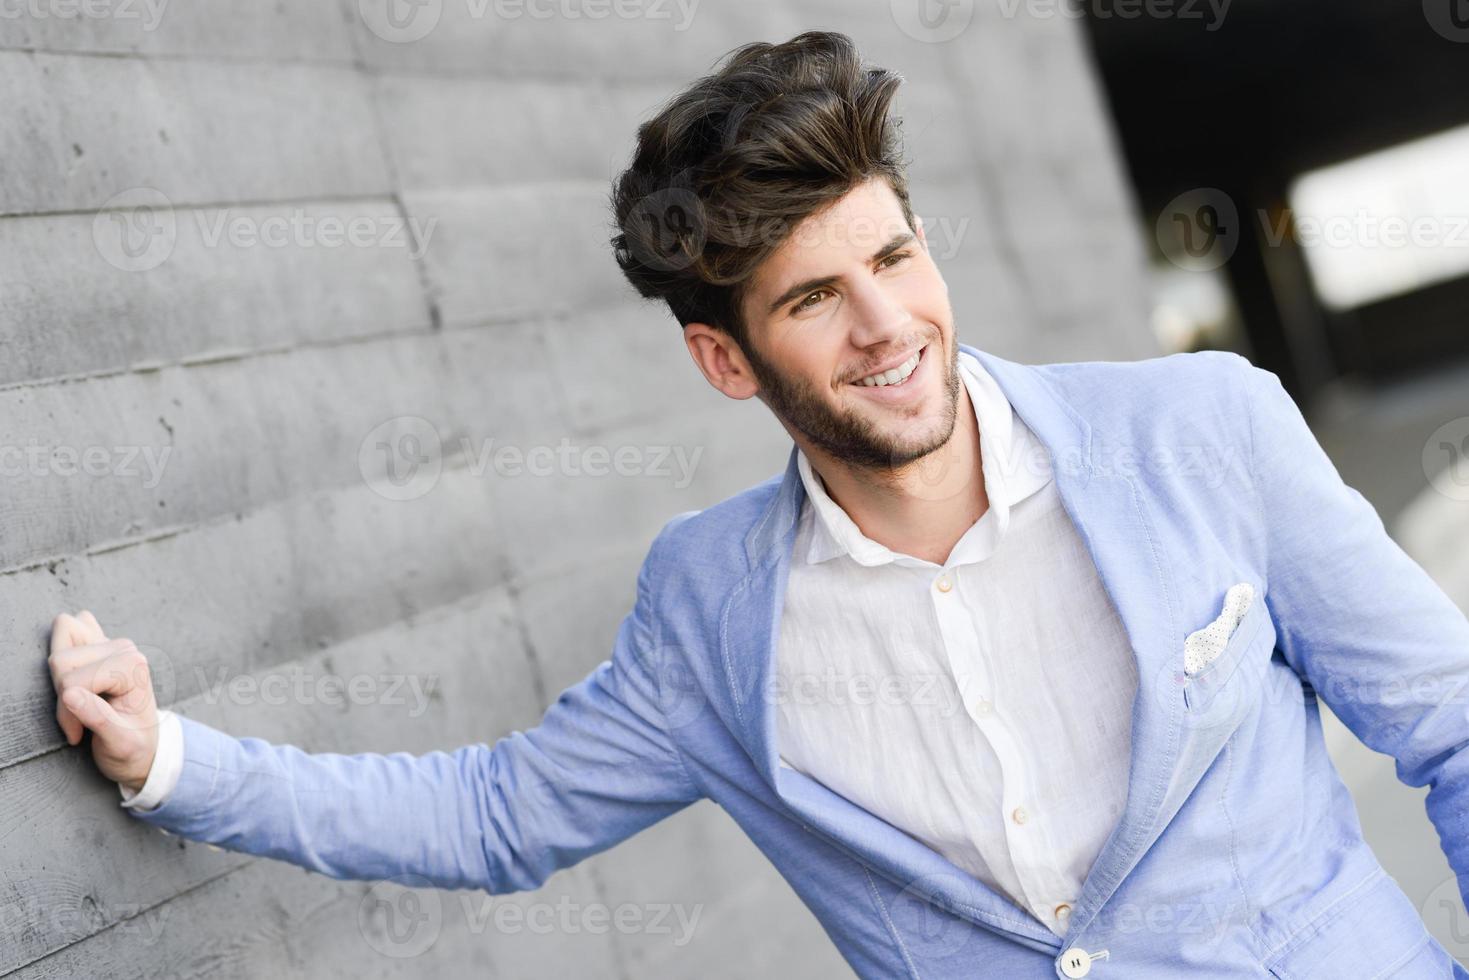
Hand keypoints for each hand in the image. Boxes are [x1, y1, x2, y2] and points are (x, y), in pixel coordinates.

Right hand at [48, 611, 159, 793]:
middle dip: (62, 696)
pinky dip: (61, 653)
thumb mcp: (119, 744)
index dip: (67, 711)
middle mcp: (124, 648)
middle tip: (79, 720)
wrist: (142, 748)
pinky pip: (67, 628)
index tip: (79, 735)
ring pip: (58, 650)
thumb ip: (97, 718)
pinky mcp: (96, 645)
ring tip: (79, 704)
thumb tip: (69, 694)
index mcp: (133, 666)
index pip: (73, 680)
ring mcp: (110, 644)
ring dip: (59, 683)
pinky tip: (77, 681)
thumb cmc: (132, 748)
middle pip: (61, 660)